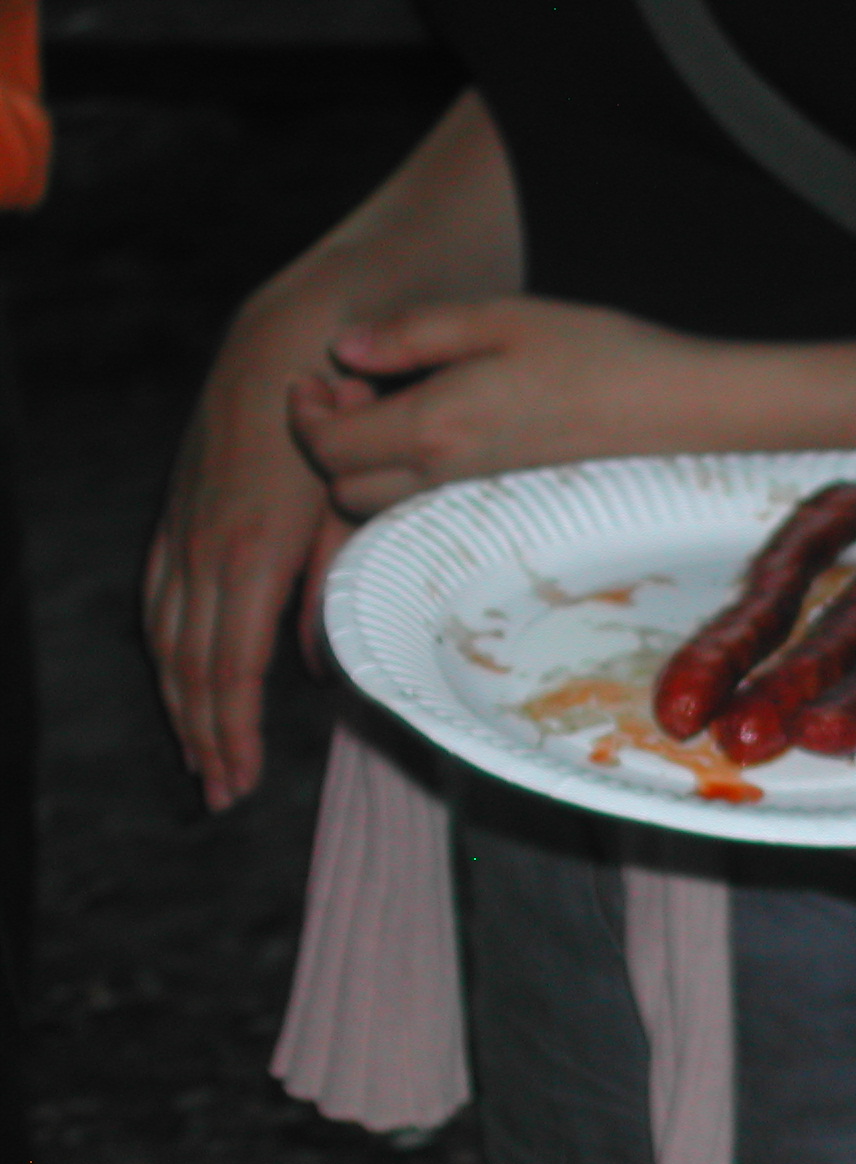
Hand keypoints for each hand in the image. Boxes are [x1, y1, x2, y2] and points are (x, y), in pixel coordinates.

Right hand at [144, 324, 357, 811]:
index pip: (229, 664)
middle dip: (205, 735)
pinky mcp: (181, 510)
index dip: (231, 728)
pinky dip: (165, 649)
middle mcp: (204, 543)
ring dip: (181, 704)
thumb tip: (310, 662)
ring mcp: (185, 526)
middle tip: (220, 794)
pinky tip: (178, 681)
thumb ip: (334, 583)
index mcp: (251, 549)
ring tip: (201, 758)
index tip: (238, 779)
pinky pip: (158, 594)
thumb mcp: (358, 503)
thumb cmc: (347, 421)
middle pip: (190, 664)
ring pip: (166, 636)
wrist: (292, 338)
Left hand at [288, 297, 710, 515]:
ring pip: (382, 509)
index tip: (316, 374)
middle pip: (343, 490)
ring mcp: (475, 504)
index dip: (302, 413)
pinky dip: (406, 481)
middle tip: (356, 389)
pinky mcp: (500, 511)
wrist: (677, 410)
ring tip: (397, 410)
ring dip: (367, 466)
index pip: (328, 446)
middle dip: (330, 443)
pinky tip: (441, 434)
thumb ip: (413, 334)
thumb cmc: (597, 353)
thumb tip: (345, 349)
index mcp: (436, 427)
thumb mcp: (500, 317)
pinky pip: (424, 512)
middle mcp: (447, 479)